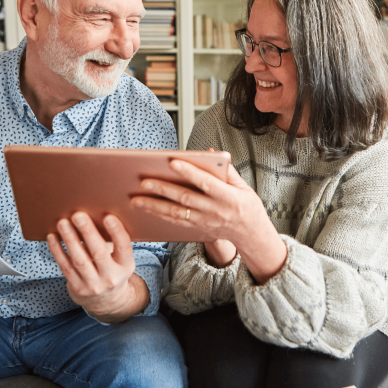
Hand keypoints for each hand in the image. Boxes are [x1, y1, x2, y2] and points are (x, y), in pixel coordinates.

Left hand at [46, 212, 147, 322]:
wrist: (106, 300)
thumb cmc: (112, 268)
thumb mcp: (120, 259)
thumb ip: (113, 242)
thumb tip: (96, 213)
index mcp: (126, 266)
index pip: (124, 247)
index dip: (116, 232)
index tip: (108, 217)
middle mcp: (111, 277)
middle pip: (99, 253)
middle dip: (88, 232)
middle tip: (78, 215)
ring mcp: (94, 285)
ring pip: (79, 260)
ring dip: (70, 240)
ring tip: (63, 223)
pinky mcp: (77, 288)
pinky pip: (65, 267)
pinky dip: (57, 251)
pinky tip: (52, 237)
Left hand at [130, 159, 286, 283]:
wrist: (251, 234)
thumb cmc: (247, 206)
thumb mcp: (243, 186)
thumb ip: (226, 170)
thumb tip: (209, 152)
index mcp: (228, 197)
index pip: (206, 182)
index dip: (190, 172)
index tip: (172, 162)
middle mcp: (215, 210)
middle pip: (185, 198)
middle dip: (163, 190)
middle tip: (143, 182)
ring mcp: (205, 222)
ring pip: (176, 214)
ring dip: (154, 206)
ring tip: (135, 200)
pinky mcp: (198, 229)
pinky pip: (176, 222)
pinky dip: (160, 216)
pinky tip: (146, 210)